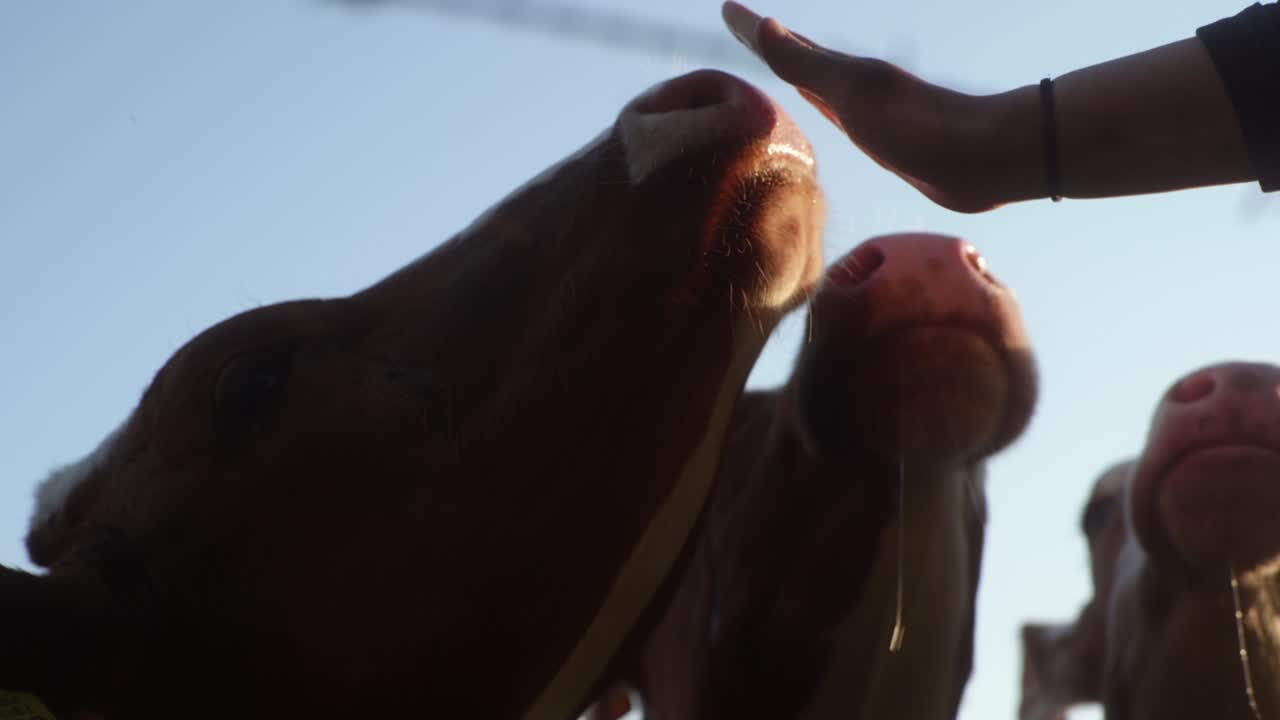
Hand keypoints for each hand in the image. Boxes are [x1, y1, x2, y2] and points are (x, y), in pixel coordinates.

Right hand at [722, 1, 1028, 212]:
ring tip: (782, 68)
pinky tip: (834, 116)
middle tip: (747, 32)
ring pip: (824, 88)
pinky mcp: (891, 142)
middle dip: (774, 47)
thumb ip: (804, 63)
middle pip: (805, 61)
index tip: (728, 9)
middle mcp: (856, 88)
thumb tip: (760, 23)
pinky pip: (844, 117)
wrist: (982, 159)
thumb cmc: (916, 128)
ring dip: (802, 75)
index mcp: (843, 75)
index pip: (787, 47)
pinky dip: (827, 108)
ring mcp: (873, 113)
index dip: (755, 32)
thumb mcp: (852, 92)